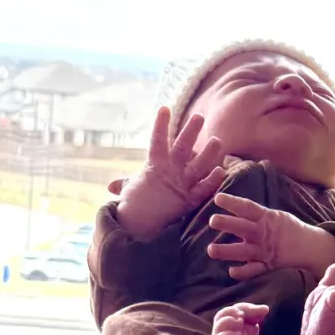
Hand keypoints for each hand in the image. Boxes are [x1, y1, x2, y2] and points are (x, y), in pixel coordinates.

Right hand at [114, 107, 228, 240]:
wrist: (137, 226)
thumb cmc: (135, 205)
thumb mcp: (131, 190)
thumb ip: (126, 183)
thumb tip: (112, 185)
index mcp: (154, 165)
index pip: (157, 141)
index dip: (160, 125)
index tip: (164, 108)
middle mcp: (169, 172)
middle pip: (182, 148)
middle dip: (191, 132)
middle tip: (199, 116)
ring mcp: (180, 185)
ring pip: (198, 166)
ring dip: (209, 154)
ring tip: (218, 140)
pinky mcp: (189, 201)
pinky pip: (203, 189)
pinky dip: (213, 181)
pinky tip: (222, 171)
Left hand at [206, 192, 334, 281]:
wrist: (310, 246)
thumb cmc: (289, 228)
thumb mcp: (275, 215)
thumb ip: (256, 214)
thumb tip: (233, 206)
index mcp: (267, 218)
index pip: (248, 208)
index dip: (233, 202)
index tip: (217, 198)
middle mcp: (265, 234)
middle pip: (244, 228)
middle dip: (228, 224)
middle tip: (212, 221)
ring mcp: (266, 251)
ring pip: (244, 251)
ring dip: (227, 251)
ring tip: (211, 250)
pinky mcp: (268, 265)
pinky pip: (255, 271)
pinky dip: (243, 272)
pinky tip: (232, 272)